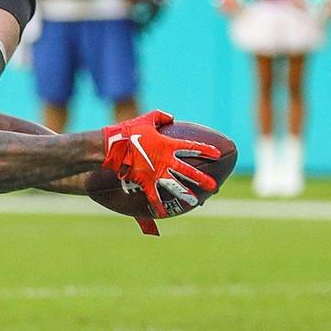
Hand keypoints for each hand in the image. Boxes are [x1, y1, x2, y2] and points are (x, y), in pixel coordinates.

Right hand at [101, 110, 220, 217]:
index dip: (206, 150)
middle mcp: (166, 161)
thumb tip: (171, 117)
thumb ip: (160, 116)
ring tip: (195, 202)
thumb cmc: (129, 130)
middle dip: (202, 179)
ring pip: (175, 186)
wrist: (113, 146)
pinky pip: (153, 196)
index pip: (192, 147)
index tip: (217, 154)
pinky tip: (162, 214)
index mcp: (168, 145)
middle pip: (188, 171)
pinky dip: (157, 205)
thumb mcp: (146, 119)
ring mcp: (156, 172)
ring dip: (185, 194)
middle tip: (213, 186)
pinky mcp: (145, 181)